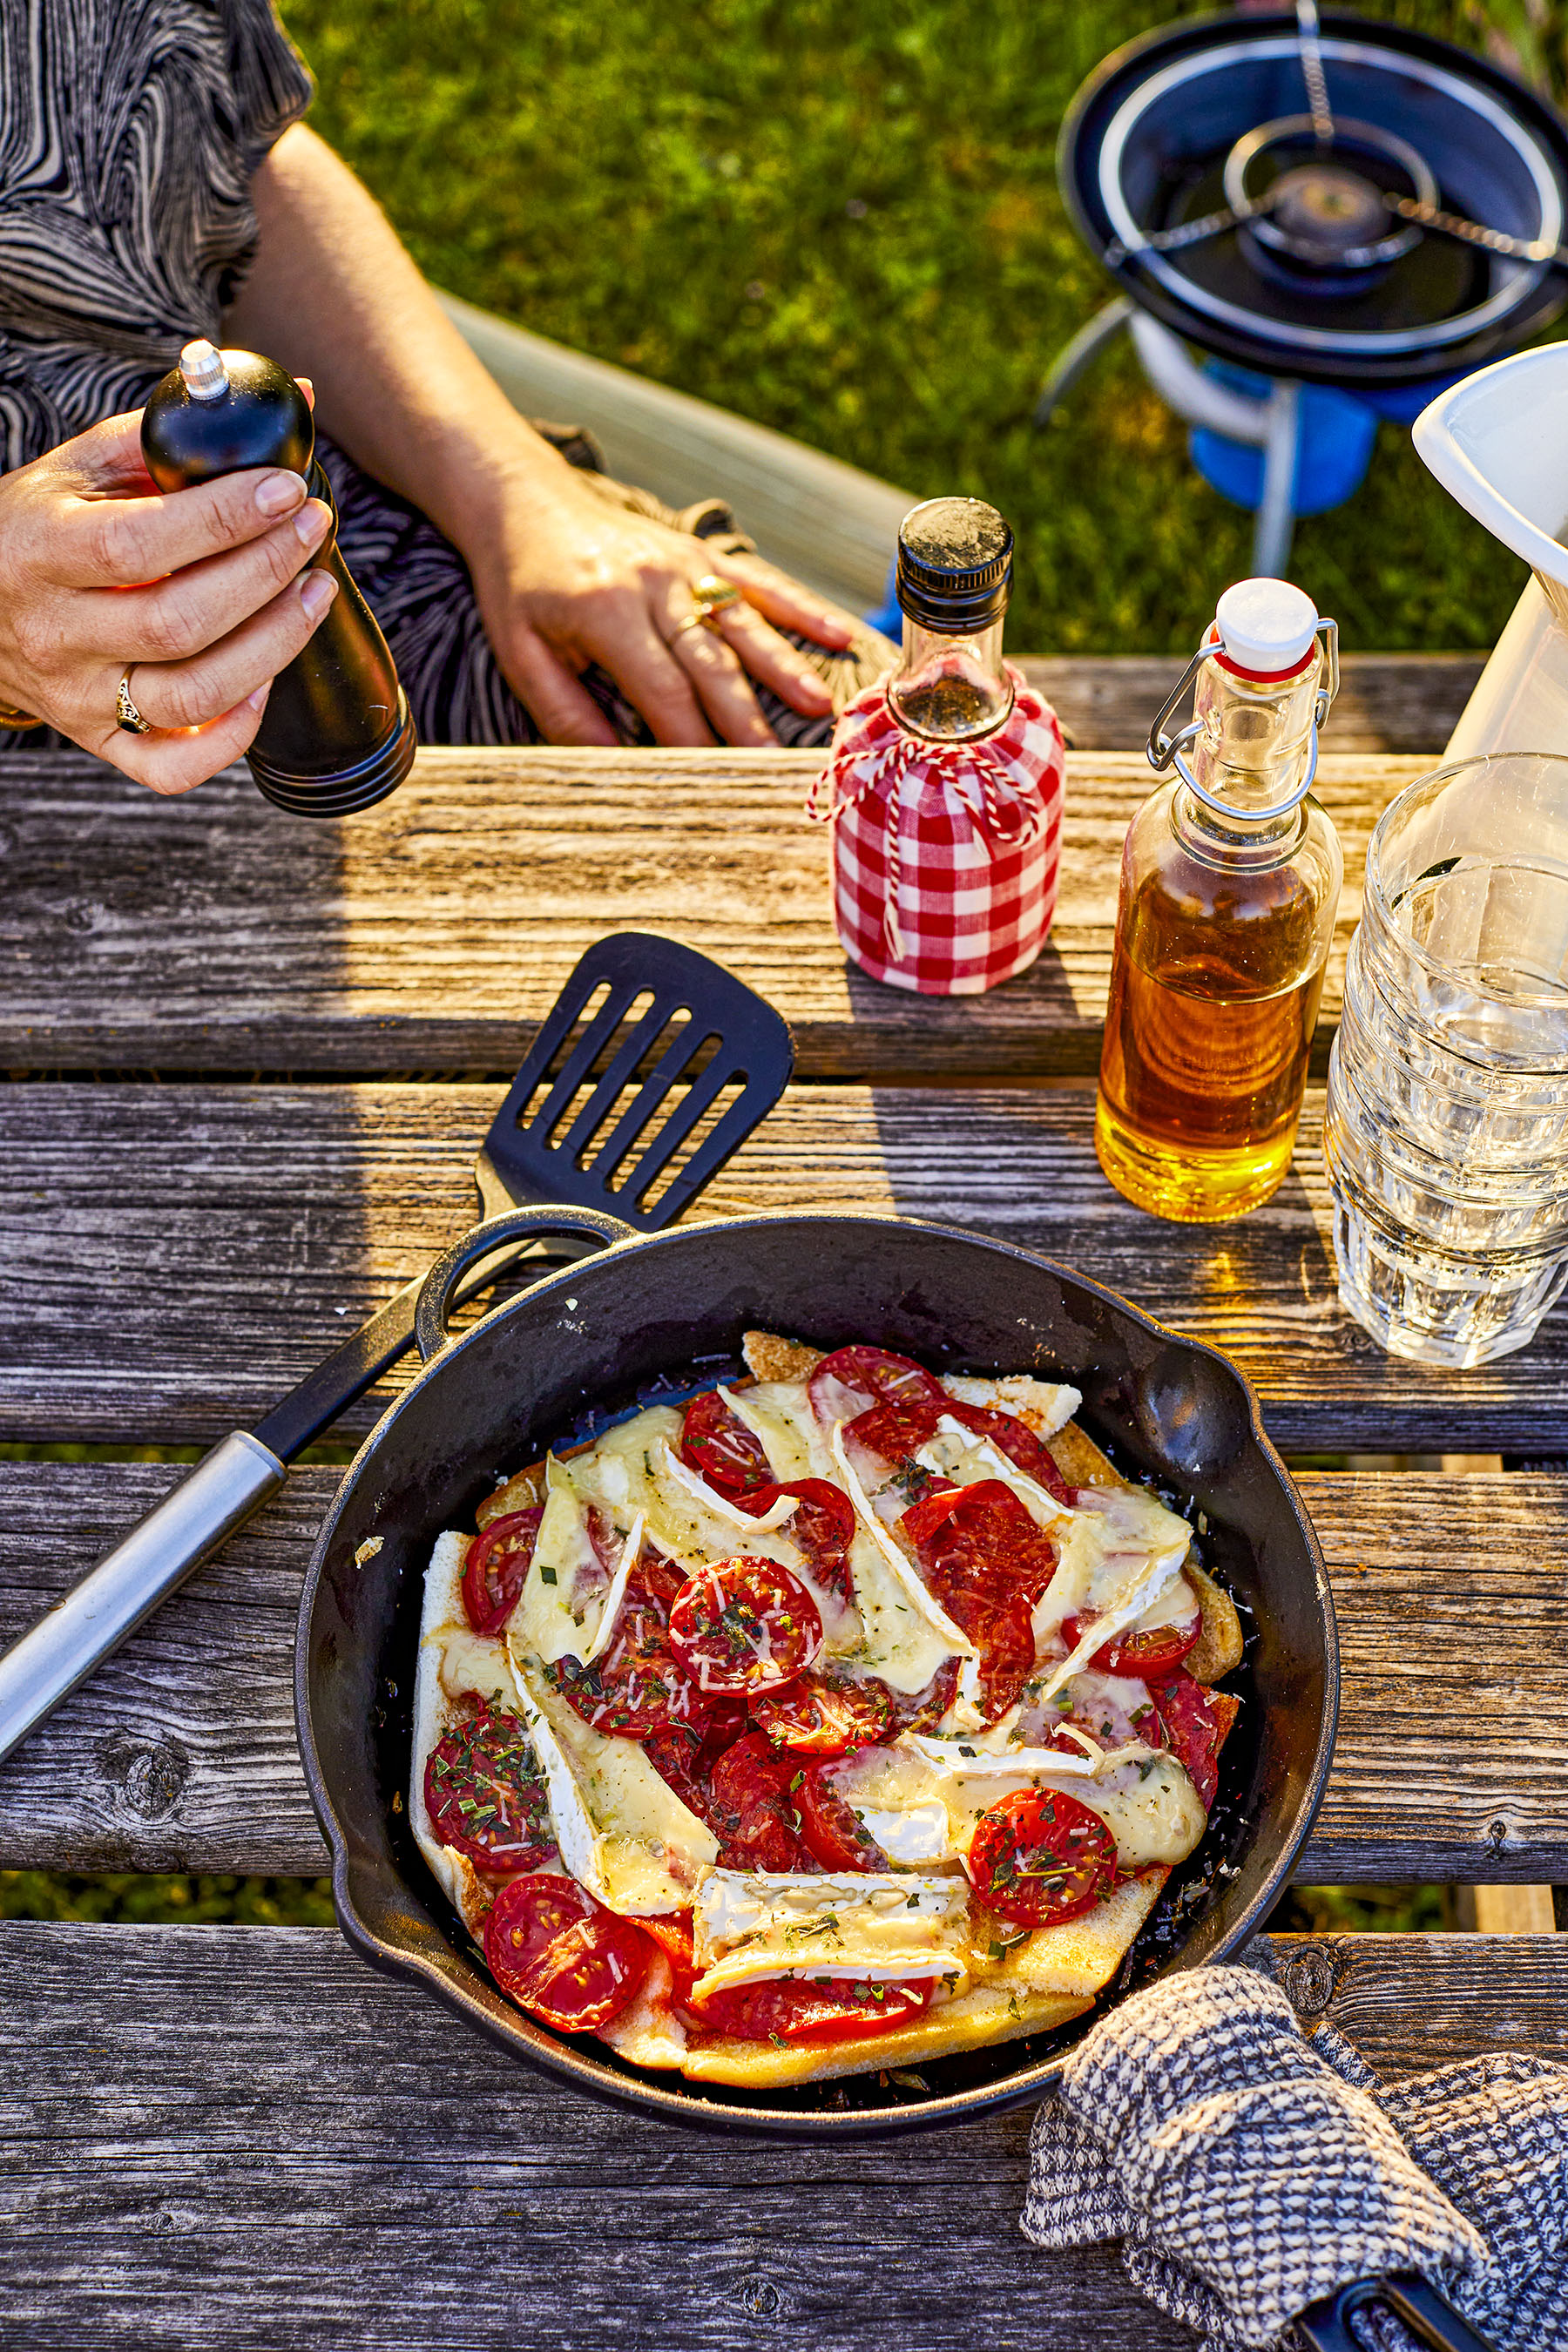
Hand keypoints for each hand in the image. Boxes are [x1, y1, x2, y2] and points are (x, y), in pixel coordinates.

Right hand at [0, 408, 338, 792]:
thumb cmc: (48, 523)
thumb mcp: (85, 468)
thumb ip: (175, 438)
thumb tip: (293, 402)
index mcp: (41, 550)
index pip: (140, 545)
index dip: (224, 520)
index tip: (287, 489)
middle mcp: (55, 632)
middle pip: (178, 622)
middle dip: (265, 574)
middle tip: (313, 529)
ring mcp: (78, 695)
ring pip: (191, 696)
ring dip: (272, 646)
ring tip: (314, 591)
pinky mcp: (100, 739)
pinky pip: (172, 768)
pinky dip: (232, 734)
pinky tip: (265, 681)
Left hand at [469, 462, 861, 746]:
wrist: (524, 502)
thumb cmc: (520, 588)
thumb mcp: (522, 654)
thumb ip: (565, 712)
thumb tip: (617, 766)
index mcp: (606, 610)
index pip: (662, 687)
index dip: (692, 737)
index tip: (716, 783)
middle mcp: (652, 582)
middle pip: (711, 661)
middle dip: (744, 718)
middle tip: (775, 768)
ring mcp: (683, 562)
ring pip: (744, 622)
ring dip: (786, 667)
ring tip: (821, 709)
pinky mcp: (700, 552)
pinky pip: (760, 582)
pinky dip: (803, 608)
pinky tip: (840, 636)